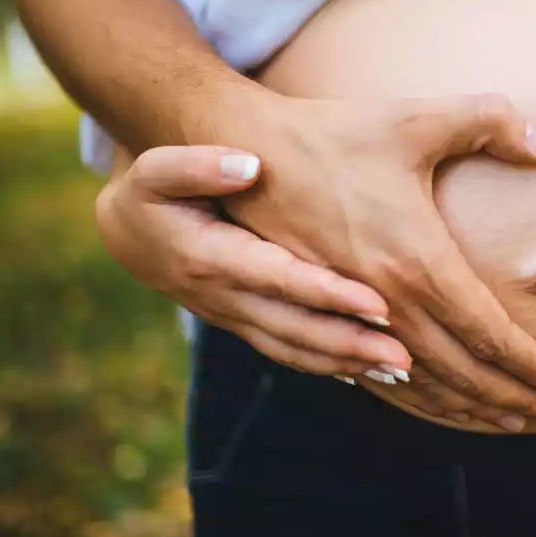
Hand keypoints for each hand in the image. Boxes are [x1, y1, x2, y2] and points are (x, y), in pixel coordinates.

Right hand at [95, 145, 410, 376]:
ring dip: (348, 362)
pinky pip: (290, 351)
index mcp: (209, 257)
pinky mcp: (248, 324)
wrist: (129, 233)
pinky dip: (329, 364)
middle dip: (351, 344)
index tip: (377, 303)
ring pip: (295, 348)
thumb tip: (246, 165)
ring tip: (402, 369)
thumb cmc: (153, 191)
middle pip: (295, 327)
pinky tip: (372, 371)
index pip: (278, 278)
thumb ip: (196, 165)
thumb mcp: (158, 169)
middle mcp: (224, 298)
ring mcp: (236, 317)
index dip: (326, 294)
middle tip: (406, 357)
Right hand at [215, 92, 535, 428]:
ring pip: (420, 385)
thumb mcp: (417, 118)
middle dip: (511, 401)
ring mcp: (350, 317)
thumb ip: (489, 121)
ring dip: (468, 410)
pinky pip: (377, 377)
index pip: (488, 334)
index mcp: (416, 261)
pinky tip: (438, 406)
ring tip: (509, 425)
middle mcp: (386, 303)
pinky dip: (416, 400)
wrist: (247, 151)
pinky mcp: (323, 319)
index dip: (529, 366)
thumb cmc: (336, 133)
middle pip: (461, 372)